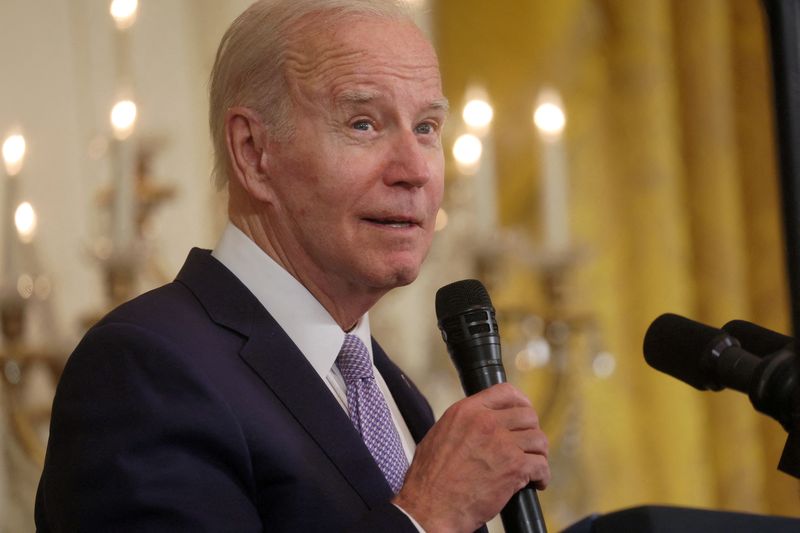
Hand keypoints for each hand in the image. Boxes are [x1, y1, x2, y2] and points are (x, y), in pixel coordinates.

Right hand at [393, 383, 548, 531]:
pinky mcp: (514, 467)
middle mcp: (486, 422)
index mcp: (467, 411)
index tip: (523, 414)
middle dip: (531, 430)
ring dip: (539, 453)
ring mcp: (502, 443)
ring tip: (533, 464)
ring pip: (539, 439)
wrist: (432, 508)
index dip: (520, 403)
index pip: (505, 391)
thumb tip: (478, 422)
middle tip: (528, 445)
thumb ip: (464, 423)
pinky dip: (542, 476)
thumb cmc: (430, 479)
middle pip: (528, 415)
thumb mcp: (440, 435)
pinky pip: (541, 465)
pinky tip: (536, 482)